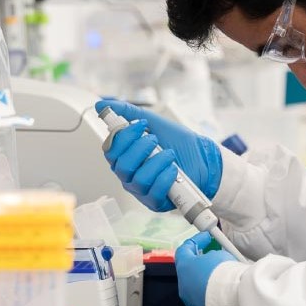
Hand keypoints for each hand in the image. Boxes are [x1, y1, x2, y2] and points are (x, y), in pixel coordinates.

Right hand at [96, 99, 222, 211]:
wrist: (203, 159)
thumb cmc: (178, 143)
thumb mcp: (154, 122)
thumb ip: (128, 112)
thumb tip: (101, 104)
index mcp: (124, 155)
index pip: (111, 149)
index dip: (124, 136)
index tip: (142, 125)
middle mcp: (128, 174)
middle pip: (121, 166)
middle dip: (140, 149)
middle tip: (156, 140)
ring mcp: (140, 189)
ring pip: (138, 179)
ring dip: (156, 163)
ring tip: (170, 154)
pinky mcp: (155, 201)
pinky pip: (153, 192)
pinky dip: (165, 178)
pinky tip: (173, 170)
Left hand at [175, 231, 236, 305]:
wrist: (233, 300)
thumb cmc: (225, 274)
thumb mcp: (219, 255)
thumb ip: (212, 256)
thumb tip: (213, 261)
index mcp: (184, 268)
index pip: (184, 250)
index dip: (195, 242)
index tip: (205, 238)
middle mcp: (183, 285)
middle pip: (189, 271)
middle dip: (200, 264)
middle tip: (213, 258)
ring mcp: (190, 302)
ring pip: (196, 288)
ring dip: (206, 282)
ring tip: (222, 278)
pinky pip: (205, 302)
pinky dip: (212, 297)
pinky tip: (224, 293)